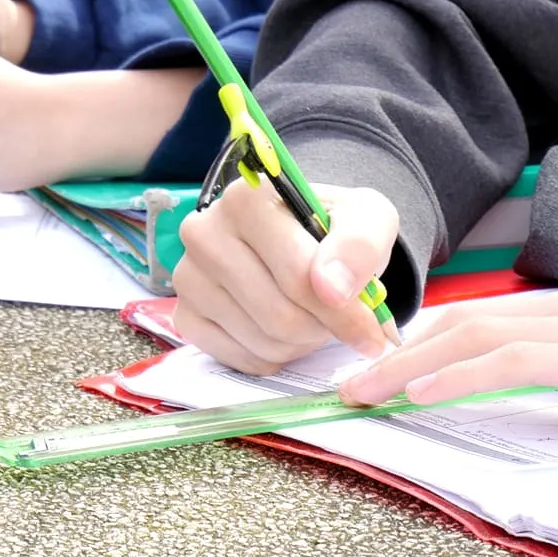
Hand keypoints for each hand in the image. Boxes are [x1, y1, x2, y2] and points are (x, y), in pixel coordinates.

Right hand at [171, 176, 400, 374]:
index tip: (372, 334)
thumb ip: (360, 245)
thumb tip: (332, 288)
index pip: (298, 275)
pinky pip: (238, 358)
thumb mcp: (368, 219)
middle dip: (321, 329)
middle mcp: (204, 231)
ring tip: (311, 319)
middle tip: (338, 321)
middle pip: (279, 315)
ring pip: (261, 340)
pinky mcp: (184, 313)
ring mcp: (188, 276)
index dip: (344, 314)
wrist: (303, 241)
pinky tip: (282, 332)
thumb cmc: (334, 230)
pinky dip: (271, 357)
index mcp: (247, 198)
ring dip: (300, 343)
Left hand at [335, 283, 557, 432]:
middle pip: (468, 318)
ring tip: (369, 388)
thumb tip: (544, 386)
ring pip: (475, 333)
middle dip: (405, 348)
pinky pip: (509, 360)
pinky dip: (458, 375)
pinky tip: (424, 391)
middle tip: (357, 377)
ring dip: (412, 363)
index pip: (488, 315)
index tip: (392, 363)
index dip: (432, 338)